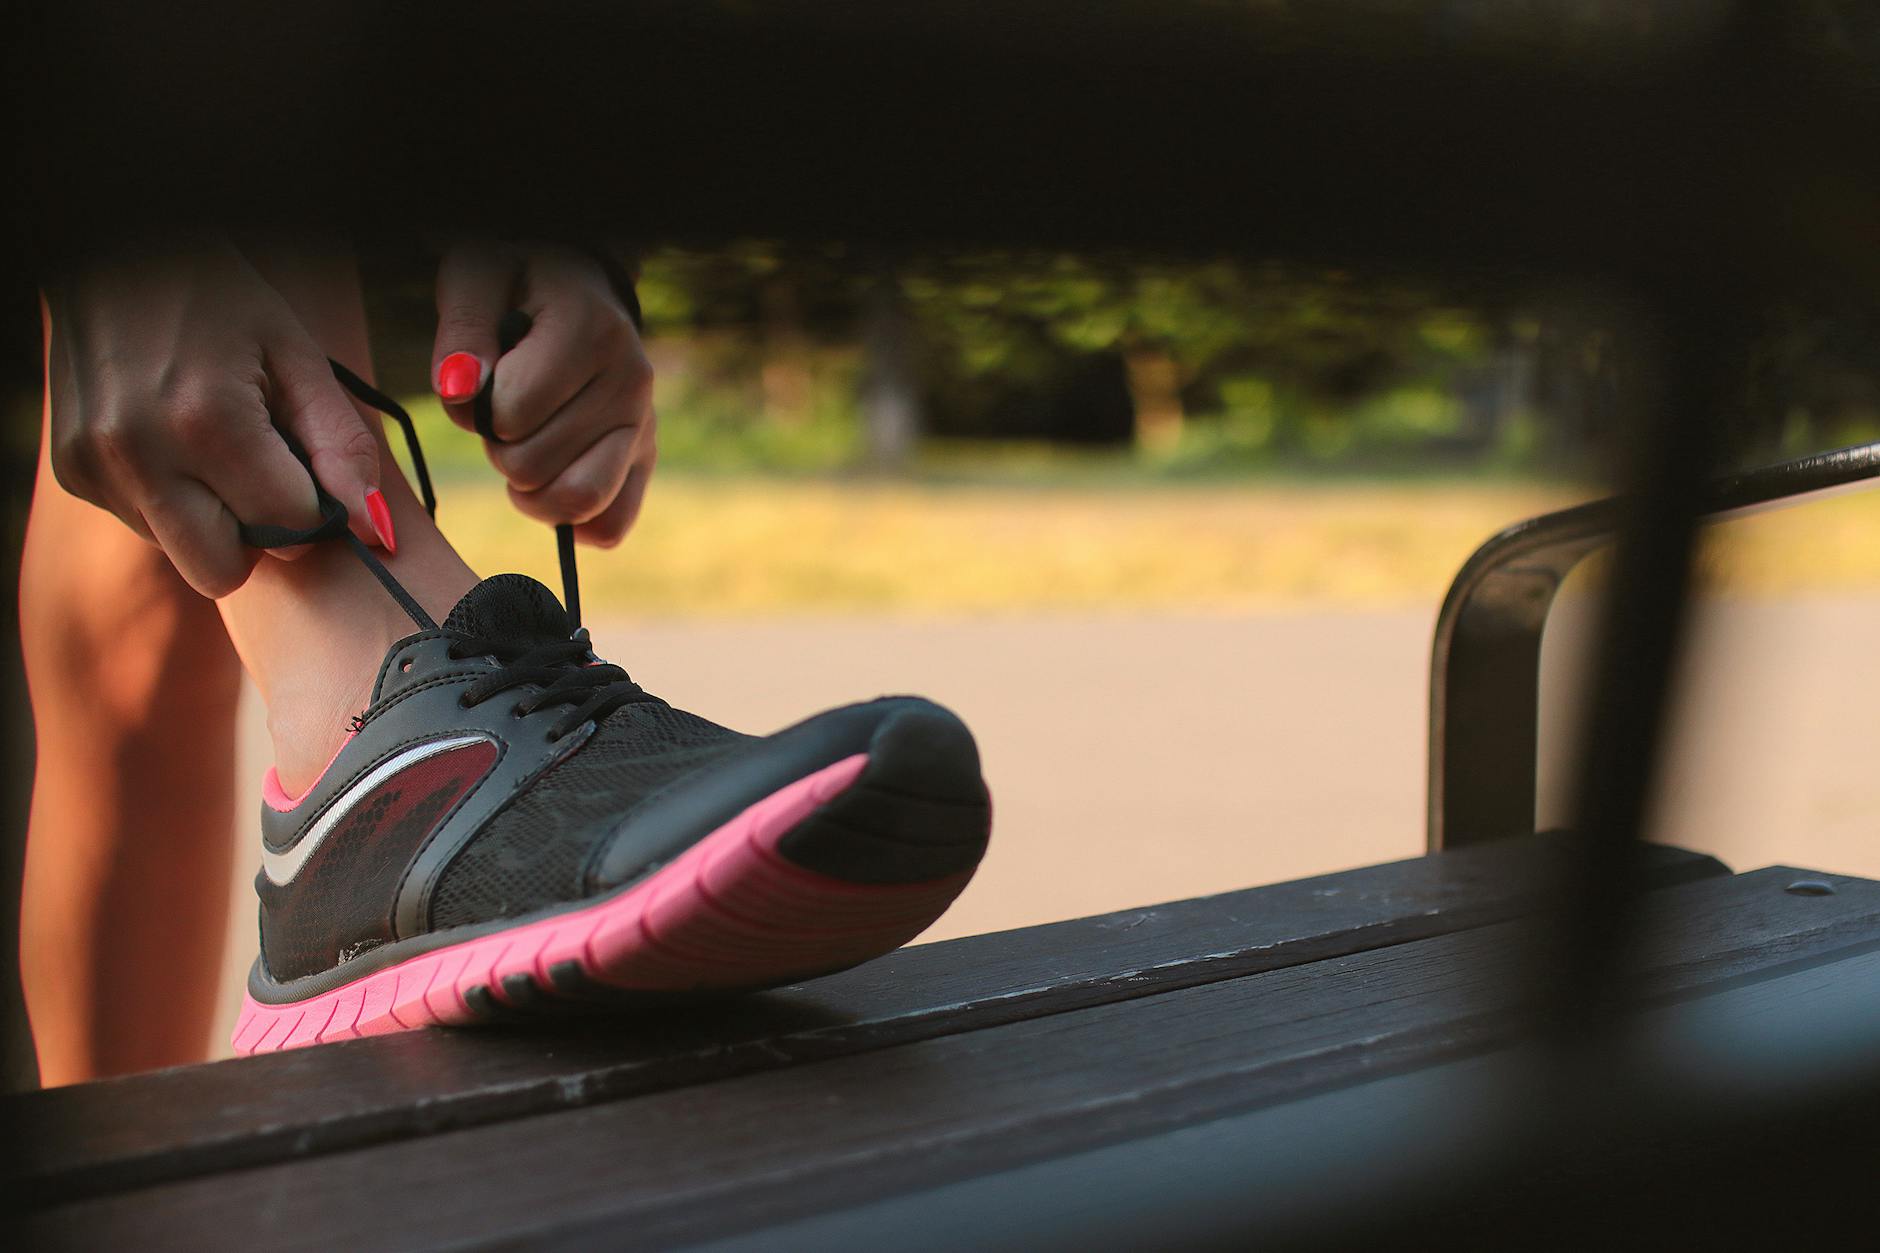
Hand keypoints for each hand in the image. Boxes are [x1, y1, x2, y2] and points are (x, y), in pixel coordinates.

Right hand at [43, 239, 385, 596]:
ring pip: (183, 551)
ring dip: (213, 516)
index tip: (313, 470)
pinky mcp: (71, 470)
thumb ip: (341, 447)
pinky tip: (175, 439)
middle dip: (259, 535)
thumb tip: (379, 532)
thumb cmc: (217, 294)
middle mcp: (140, 453)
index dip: (317, 506)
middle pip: (223, 570)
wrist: (110, 246)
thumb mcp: (295, 354)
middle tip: (267, 473)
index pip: (292, 527)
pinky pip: (144, 523)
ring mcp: (95, 466)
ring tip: (215, 442)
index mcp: (208, 421)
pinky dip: (172, 499)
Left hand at [430, 241, 654, 546]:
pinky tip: (551, 484)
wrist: (574, 284)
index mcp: (592, 331)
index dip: (477, 406)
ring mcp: (645, 424)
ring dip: (530, 491)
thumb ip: (462, 331)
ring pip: (577, 501)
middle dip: (498, 446)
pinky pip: (609, 524)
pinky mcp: (646, 459)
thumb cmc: (515, 281)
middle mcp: (632, 381)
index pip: (511, 414)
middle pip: (533, 465)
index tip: (485, 374)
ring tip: (522, 451)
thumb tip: (461, 393)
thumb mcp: (476, 277)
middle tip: (504, 410)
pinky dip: (571, 520)